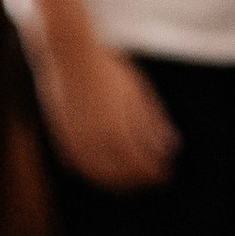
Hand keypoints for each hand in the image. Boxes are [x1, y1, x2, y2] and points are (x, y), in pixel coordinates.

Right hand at [33, 31, 176, 187]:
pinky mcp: (62, 139)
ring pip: (100, 177)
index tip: (167, 174)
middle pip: (123, 177)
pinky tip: (106, 170)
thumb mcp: (138, 92)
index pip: (142, 167)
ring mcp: (76, 143)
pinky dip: (95, 173)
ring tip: (131, 177)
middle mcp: (96, 143)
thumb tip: (172, 148)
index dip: (157, 174)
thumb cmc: (108, 67)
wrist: (68, 53)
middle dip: (140, 180)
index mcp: (118, 132)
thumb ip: (153, 122)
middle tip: (152, 178)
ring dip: (118, 182)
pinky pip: (80, 167)